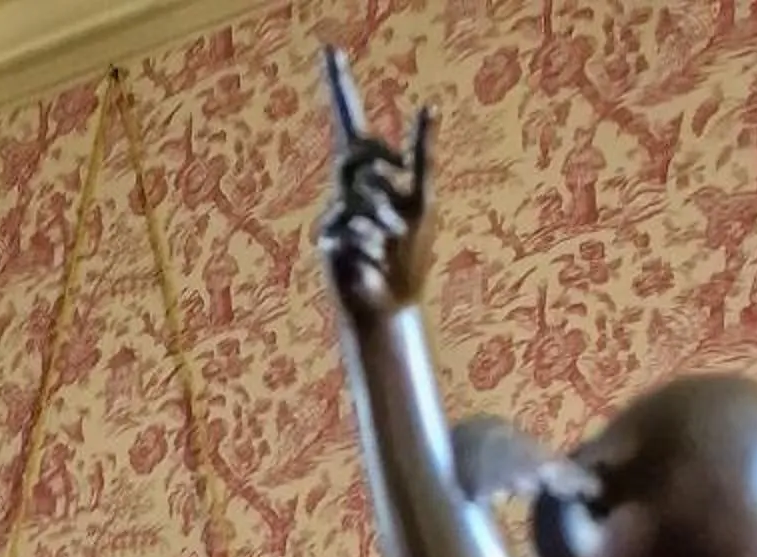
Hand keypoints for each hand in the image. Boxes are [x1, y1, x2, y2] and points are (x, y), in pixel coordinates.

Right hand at [318, 48, 435, 323]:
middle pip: (355, 153)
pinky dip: (368, 240)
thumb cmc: (409, 256)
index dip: (340, 86)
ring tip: (390, 242)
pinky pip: (348, 224)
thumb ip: (421, 155)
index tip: (331, 50)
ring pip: (356, 191)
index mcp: (371, 173)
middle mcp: (348, 187)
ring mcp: (335, 212)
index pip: (350, 120)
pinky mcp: (327, 240)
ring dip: (382, 216)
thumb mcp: (423, 200)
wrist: (392, 305)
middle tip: (398, 206)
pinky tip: (373, 261)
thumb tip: (429, 104)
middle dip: (382, 173)